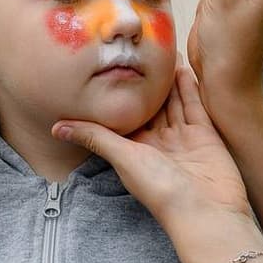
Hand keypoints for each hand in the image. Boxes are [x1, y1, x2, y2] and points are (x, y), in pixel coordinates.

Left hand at [56, 66, 252, 229]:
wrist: (208, 211)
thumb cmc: (163, 190)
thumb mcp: (124, 159)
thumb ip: (95, 137)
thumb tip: (55, 127)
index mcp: (135, 149)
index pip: (124, 117)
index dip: (117, 95)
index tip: (109, 66)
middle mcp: (158, 143)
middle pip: (150, 107)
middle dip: (144, 83)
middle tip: (136, 50)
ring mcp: (183, 139)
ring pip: (173, 103)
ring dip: (167, 80)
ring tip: (160, 51)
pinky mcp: (206, 135)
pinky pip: (194, 106)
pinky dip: (189, 87)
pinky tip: (182, 67)